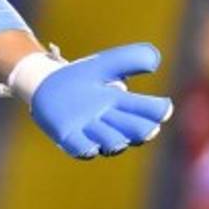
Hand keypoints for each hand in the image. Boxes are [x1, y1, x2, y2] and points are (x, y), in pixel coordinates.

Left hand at [29, 43, 173, 158]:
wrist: (46, 83)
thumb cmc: (82, 76)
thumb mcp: (104, 64)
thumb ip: (129, 58)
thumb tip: (154, 59)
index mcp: (125, 104)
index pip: (152, 113)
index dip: (158, 111)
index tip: (163, 106)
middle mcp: (113, 123)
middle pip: (138, 132)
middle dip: (141, 129)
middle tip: (142, 125)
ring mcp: (92, 132)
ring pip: (113, 144)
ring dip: (114, 137)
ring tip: (103, 120)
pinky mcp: (69, 138)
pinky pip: (82, 150)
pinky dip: (87, 148)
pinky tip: (88, 144)